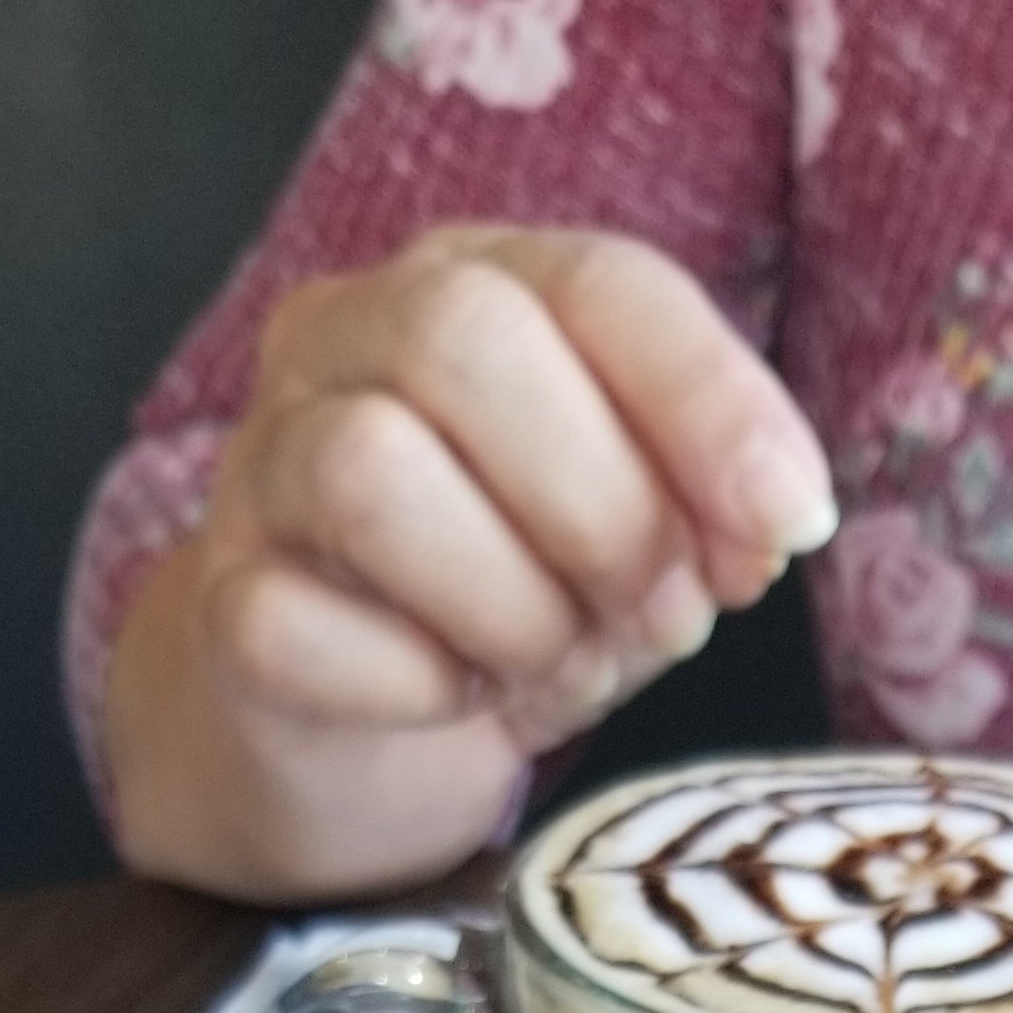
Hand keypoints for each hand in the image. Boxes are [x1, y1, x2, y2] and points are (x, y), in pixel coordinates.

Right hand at [105, 225, 836, 899]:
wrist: (337, 728)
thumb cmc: (506, 599)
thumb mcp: (634, 538)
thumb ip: (705, 508)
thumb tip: (770, 522)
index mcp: (479, 285)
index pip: (600, 285)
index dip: (708, 400)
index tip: (789, 523)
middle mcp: (351, 338)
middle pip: (466, 341)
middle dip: (600, 506)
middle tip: (647, 617)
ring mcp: (264, 465)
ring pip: (371, 470)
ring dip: (506, 602)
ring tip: (548, 666)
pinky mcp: (223, 601)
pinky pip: (295, 623)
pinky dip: (408, 686)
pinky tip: (447, 704)